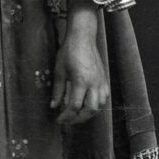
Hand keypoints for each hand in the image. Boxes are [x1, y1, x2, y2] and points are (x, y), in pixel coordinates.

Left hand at [51, 0, 108, 124]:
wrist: (83, 37)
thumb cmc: (69, 52)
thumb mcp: (59, 71)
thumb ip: (57, 91)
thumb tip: (54, 106)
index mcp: (81, 81)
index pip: (74, 106)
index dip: (66, 116)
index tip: (59, 120)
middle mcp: (94, 83)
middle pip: (90, 110)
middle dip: (78, 119)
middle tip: (68, 121)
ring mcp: (101, 81)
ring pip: (100, 105)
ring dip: (88, 113)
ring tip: (77, 115)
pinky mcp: (104, 79)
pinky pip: (104, 98)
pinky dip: (97, 105)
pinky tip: (88, 105)